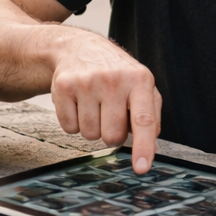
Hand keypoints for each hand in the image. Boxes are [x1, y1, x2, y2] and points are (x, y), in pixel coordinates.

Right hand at [50, 35, 161, 171]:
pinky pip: (69, 128)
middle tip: (110, 113)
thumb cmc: (116, 72)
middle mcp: (113, 80)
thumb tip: (152, 144)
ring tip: (94, 105)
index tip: (141, 168)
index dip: (144, 147)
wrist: (79, 47)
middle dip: (112, 133)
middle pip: (113, 136)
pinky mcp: (63, 87)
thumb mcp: (141, 84)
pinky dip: (74, 122)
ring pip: (90, 135)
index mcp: (139, 80)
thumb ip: (151, 114)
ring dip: (93, 128)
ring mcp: (86, 82)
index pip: (143, 120)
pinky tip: (79, 103)